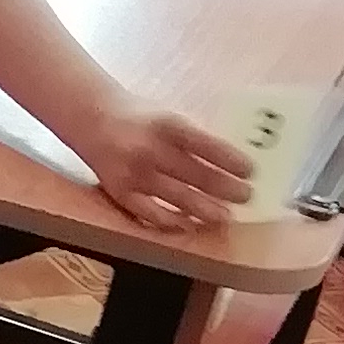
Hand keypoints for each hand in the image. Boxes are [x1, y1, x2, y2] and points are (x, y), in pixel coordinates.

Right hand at [77, 98, 253, 238]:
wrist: (92, 117)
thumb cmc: (141, 118)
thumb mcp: (169, 118)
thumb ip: (194, 139)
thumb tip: (229, 165)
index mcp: (168, 125)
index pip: (206, 145)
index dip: (230, 160)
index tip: (251, 171)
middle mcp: (151, 150)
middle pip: (195, 174)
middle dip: (225, 188)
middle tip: (246, 197)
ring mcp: (135, 174)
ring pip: (176, 197)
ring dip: (204, 208)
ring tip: (225, 217)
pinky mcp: (121, 192)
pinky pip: (149, 213)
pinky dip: (170, 221)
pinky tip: (187, 226)